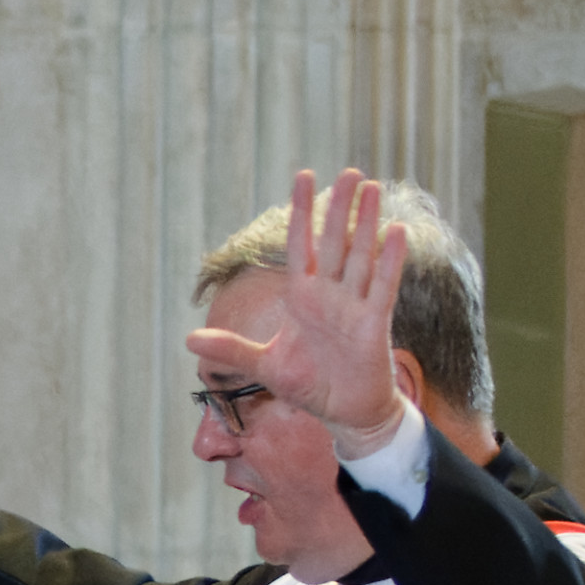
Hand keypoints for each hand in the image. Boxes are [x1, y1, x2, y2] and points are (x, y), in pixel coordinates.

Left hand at [188, 165, 404, 442]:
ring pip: (360, 255)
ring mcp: (354, 306)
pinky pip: (383, 286)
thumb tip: (188, 339)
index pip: (300, 246)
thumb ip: (231, 349)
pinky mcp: (374, 324)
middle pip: (333, 241)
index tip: (301, 177)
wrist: (343, 413)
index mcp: (302, 298)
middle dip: (338, 207)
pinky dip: (390, 260)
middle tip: (347, 171)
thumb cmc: (309, 385)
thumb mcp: (264, 365)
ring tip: (370, 188)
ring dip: (366, 222)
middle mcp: (329, 295)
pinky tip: (395, 231)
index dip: (300, 212)